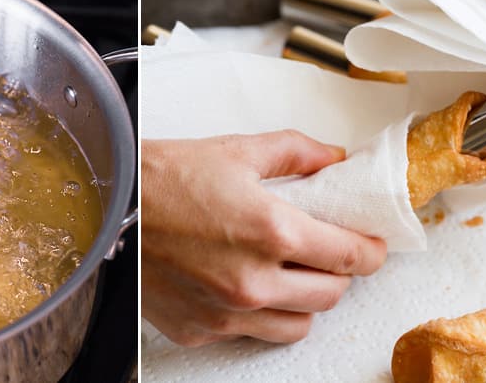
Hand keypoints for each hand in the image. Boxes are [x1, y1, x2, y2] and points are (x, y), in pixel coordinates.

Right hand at [142, 132, 387, 345]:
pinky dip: (261, 314)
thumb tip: (333, 158)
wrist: (112, 204)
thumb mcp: (237, 150)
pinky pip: (253, 335)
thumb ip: (295, 153)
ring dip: (305, 300)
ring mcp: (228, 313)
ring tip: (292, 271)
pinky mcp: (203, 330)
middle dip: (340, 273)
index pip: (349, 256)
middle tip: (332, 252)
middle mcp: (255, 281)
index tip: (373, 245)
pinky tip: (249, 285)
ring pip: (299, 325)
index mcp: (271, 231)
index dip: (371, 250)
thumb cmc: (166, 175)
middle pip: (331, 295)